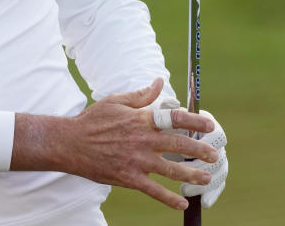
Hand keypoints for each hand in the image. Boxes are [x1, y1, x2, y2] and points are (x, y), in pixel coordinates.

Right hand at [11, 78, 219, 209]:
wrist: (70, 144)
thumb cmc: (93, 120)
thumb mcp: (116, 101)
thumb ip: (141, 95)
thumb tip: (160, 82)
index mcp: (141, 119)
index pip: (174, 118)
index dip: (194, 121)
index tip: (209, 125)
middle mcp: (142, 140)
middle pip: (178, 144)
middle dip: (200, 150)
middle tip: (214, 155)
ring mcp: (136, 161)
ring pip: (170, 169)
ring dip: (191, 174)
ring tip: (206, 178)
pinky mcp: (128, 178)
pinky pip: (153, 190)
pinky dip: (169, 198)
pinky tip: (182, 203)